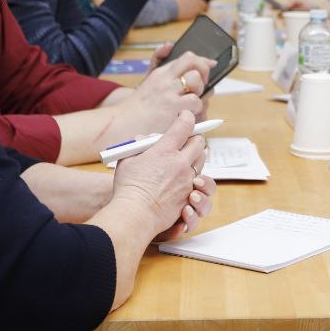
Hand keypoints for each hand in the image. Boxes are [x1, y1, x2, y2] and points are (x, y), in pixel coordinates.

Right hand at [96, 53, 213, 149]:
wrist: (120, 125)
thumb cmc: (137, 110)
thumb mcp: (149, 85)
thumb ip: (163, 70)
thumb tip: (169, 45)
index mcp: (161, 73)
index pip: (187, 57)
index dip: (202, 61)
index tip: (211, 64)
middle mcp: (166, 79)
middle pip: (195, 63)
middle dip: (205, 73)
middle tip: (203, 85)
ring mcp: (170, 92)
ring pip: (197, 80)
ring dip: (200, 92)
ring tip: (191, 103)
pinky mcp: (174, 107)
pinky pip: (196, 101)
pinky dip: (197, 109)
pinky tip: (188, 115)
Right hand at [111, 111, 214, 238]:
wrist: (135, 214)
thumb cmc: (128, 187)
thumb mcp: (127, 159)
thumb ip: (139, 145)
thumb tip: (146, 139)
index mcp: (165, 150)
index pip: (184, 125)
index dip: (186, 117)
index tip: (184, 116)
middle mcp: (180, 162)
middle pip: (199, 141)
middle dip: (194, 137)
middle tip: (187, 138)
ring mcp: (187, 179)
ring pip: (202, 159)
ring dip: (196, 155)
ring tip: (186, 157)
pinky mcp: (189, 194)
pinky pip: (199, 180)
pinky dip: (194, 175)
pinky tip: (185, 177)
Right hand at [161, 0, 210, 20]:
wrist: (167, 9)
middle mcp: (196, 2)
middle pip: (204, 4)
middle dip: (206, 5)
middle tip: (206, 5)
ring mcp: (194, 11)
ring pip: (201, 11)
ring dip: (201, 10)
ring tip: (200, 11)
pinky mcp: (190, 17)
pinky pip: (195, 16)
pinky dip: (194, 15)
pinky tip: (192, 15)